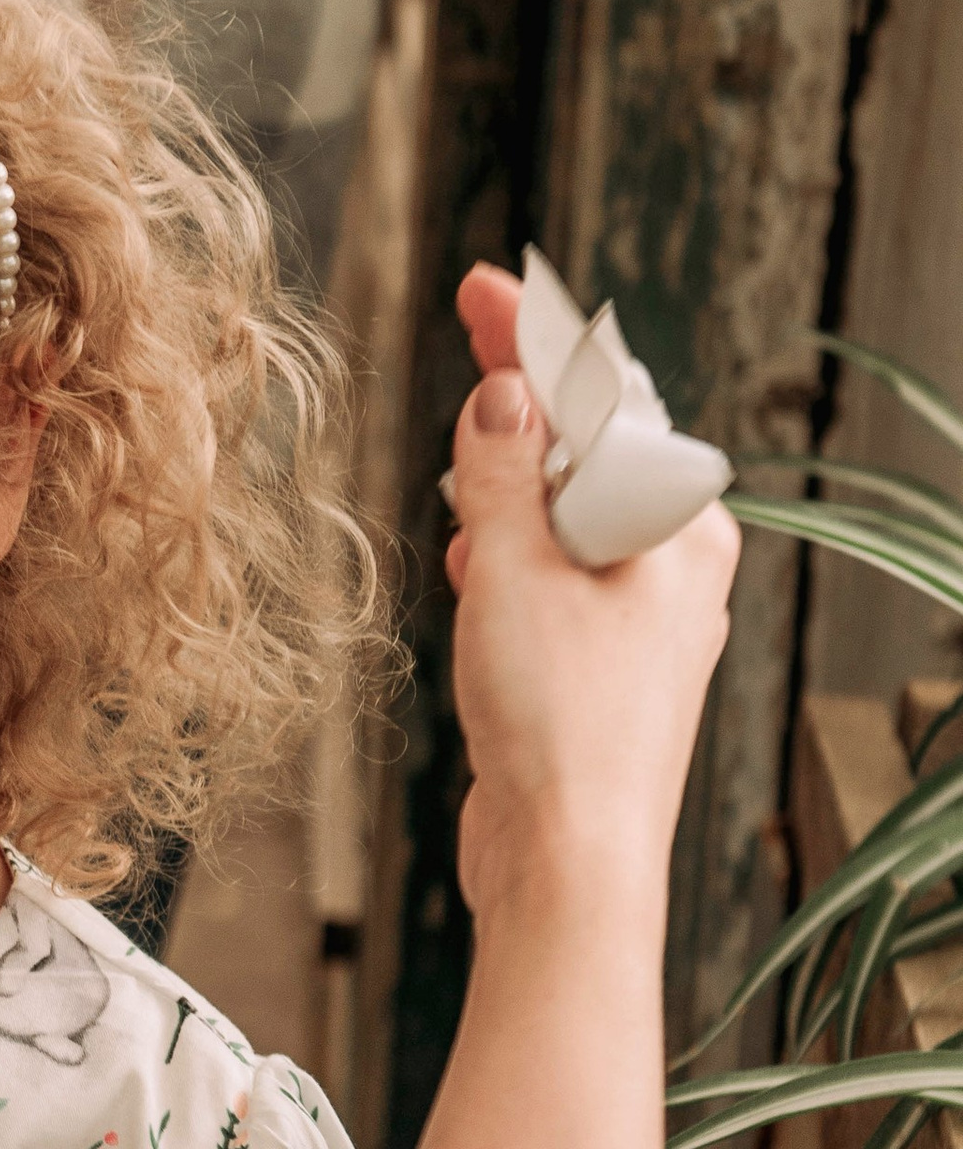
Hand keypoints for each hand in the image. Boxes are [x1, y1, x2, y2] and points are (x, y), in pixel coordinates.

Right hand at [443, 265, 736, 923]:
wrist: (568, 860)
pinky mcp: (601, 666)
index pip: (604, 399)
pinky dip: (510, 559)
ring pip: (565, 517)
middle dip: (520, 416)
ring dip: (507, 497)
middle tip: (471, 358)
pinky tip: (476, 571)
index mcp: (679, 528)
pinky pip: (554, 577)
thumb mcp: (514, 568)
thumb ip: (502, 472)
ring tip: (468, 500)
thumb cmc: (560, 724)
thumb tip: (502, 397)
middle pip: (590, 452)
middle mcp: (675, 567)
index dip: (535, 338)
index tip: (488, 287)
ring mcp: (641, 620)